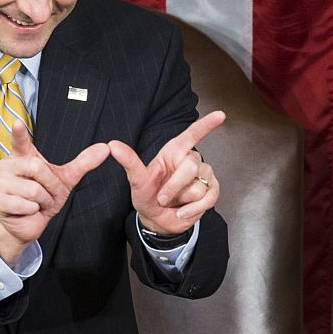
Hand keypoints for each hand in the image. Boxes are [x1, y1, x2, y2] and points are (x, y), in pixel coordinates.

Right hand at [0, 122, 109, 264]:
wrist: (31, 223)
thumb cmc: (45, 198)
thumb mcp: (66, 179)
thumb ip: (83, 162)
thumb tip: (105, 148)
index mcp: (23, 157)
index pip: (20, 142)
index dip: (19, 133)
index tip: (18, 122)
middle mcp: (7, 165)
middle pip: (37, 168)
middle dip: (50, 186)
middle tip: (47, 195)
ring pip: (32, 189)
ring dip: (42, 201)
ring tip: (36, 204)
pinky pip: (23, 204)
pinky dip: (32, 211)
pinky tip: (27, 211)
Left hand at [108, 111, 224, 234]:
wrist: (156, 219)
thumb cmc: (147, 195)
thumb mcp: (136, 179)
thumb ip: (129, 161)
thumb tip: (113, 145)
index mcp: (175, 152)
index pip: (192, 135)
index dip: (206, 125)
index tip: (220, 115)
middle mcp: (191, 161)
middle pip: (190, 167)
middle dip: (174, 186)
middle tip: (162, 197)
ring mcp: (204, 176)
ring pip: (197, 187)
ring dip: (180, 200)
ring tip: (173, 202)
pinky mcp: (212, 192)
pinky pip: (207, 200)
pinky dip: (191, 210)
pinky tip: (182, 211)